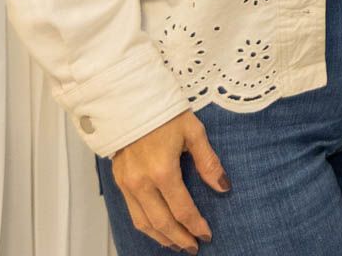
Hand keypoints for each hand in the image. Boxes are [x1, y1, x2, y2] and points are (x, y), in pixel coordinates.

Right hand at [110, 110, 228, 252]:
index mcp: (162, 170)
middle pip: (162, 222)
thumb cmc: (164, 112)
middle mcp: (142, 182)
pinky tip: (157, 228)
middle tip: (194, 247)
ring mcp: (127, 183)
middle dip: (180, 238)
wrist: (129, 100)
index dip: (196, 225)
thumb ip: (208, 162)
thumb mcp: (193, 132)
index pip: (182, 209)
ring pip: (144, 223)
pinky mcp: (119, 180)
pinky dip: (146, 225)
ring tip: (177, 243)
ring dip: (161, 237)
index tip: (207, 234)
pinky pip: (132, 212)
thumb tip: (223, 187)